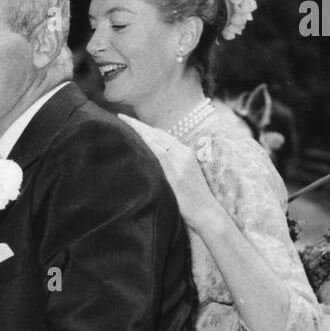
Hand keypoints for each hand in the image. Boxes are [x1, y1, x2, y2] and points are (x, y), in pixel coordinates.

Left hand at [120, 115, 220, 232]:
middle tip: (122, 117)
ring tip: (123, 121)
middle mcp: (184, 152)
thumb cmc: (194, 201)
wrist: (207, 213)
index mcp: (186, 153)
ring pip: (156, 138)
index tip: (132, 122)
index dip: (147, 128)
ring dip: (139, 129)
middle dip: (139, 124)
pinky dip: (146, 141)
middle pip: (158, 133)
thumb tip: (151, 166)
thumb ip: (170, 168)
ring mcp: (181, 160)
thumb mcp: (183, 179)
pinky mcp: (176, 171)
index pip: (163, 135)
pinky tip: (134, 136)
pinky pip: (158, 152)